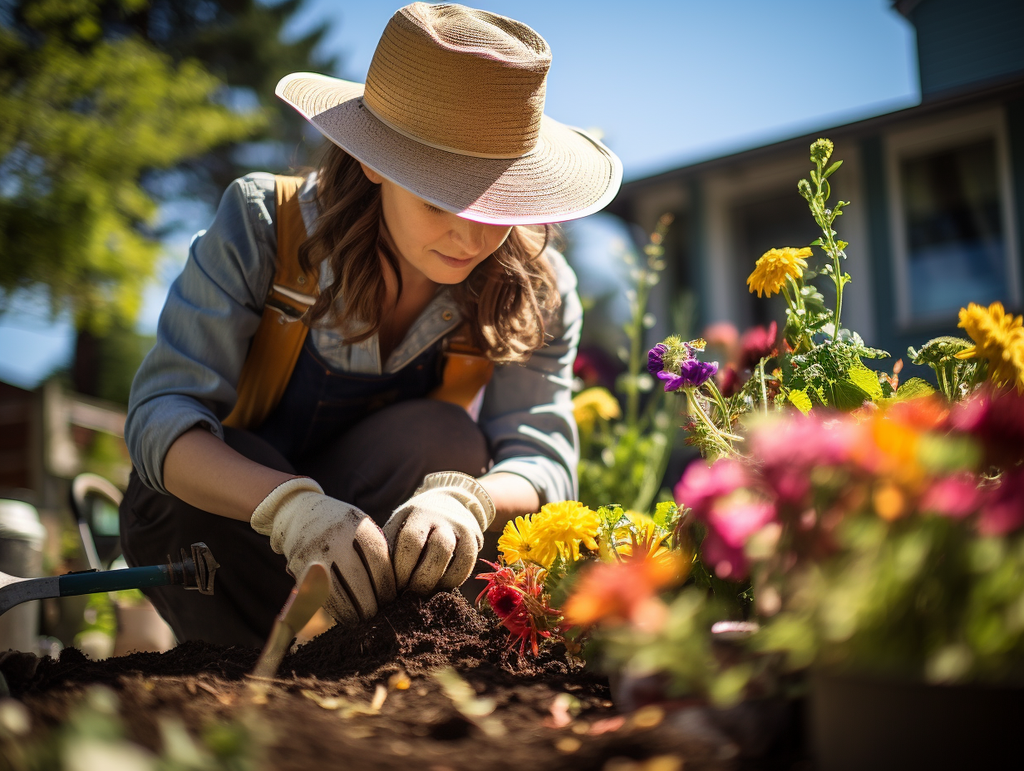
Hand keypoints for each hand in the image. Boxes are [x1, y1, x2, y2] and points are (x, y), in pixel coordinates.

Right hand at [251, 477, 396, 624]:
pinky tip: (345, 616)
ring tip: (362, 619)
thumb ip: (377, 547)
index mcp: (356, 524)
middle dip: (371, 603)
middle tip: (378, 614)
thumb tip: (396, 587)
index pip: (378, 561)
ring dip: (353, 612)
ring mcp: (314, 552)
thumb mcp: (361, 524)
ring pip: (338, 593)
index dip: (386, 585)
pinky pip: (319, 596)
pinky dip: (334, 611)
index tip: (391, 598)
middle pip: (359, 580)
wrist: (299, 512)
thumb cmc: (341, 526)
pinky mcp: (298, 567)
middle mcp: (335, 536)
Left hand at [384, 472, 494, 593]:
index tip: (394, 585)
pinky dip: (455, 580)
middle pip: (438, 549)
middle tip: (409, 593)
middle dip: (422, 578)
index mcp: (417, 512)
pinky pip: (468, 563)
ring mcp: (461, 527)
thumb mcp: (399, 523)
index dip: (402, 568)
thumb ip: (390, 544)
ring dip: (440, 581)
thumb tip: (377, 578)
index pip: (411, 541)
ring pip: (458, 557)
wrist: (449, 501)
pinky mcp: (475, 537)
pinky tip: (441, 587)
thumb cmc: (414, 521)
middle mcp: (442, 517)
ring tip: (425, 592)